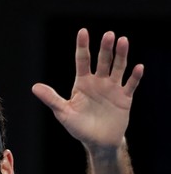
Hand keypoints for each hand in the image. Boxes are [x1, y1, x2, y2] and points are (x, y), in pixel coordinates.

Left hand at [31, 28, 143, 149]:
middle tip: (109, 35)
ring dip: (121, 55)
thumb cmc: (78, 127)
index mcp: (82, 83)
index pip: (82, 60)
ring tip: (123, 41)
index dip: (82, 46)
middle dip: (105, 48)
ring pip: (118, 68)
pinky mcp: (124, 98)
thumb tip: (34, 87)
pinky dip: (134, 77)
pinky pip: (130, 85)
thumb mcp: (63, 113)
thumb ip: (51, 99)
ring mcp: (112, 89)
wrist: (98, 141)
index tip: (83, 32)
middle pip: (102, 61)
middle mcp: (98, 82)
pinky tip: (138, 67)